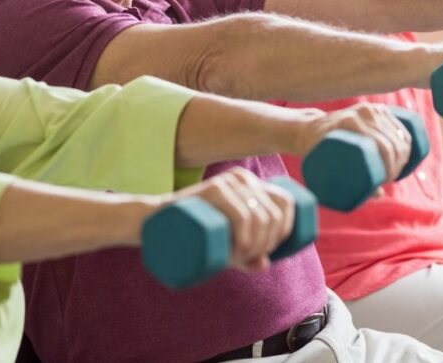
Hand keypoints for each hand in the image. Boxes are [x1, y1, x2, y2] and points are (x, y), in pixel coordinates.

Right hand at [171, 168, 294, 272]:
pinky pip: (242, 215)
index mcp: (253, 184)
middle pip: (274, 215)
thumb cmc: (193, 234)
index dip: (286, 231)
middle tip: (245, 259)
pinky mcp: (212, 189)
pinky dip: (246, 239)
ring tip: (237, 258)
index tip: (268, 251)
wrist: (156, 223)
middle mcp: (243, 178)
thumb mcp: (224, 245)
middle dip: (267, 245)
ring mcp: (227, 182)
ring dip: (255, 246)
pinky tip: (238, 253)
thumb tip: (265, 264)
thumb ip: (246, 255)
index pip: (286, 203)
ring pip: (260, 217)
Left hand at [294, 104, 411, 183]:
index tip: (387, 179)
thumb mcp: (325, 169)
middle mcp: (361, 113)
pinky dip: (404, 137)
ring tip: (396, 169)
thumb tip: (380, 194)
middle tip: (390, 177)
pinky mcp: (373, 108)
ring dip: (404, 153)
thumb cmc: (315, 153)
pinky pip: (397, 122)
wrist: (308, 129)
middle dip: (398, 163)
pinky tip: (407, 150)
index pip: (383, 146)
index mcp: (350, 123)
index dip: (392, 167)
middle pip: (392, 141)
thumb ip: (349, 186)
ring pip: (398, 132)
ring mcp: (368, 108)